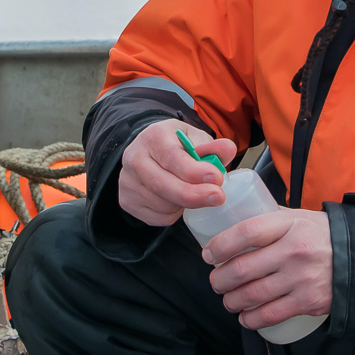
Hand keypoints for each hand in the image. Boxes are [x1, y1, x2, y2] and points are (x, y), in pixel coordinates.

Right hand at [118, 119, 237, 225]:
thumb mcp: (196, 138)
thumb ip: (213, 146)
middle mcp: (135, 158)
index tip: (216, 178)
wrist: (151, 152)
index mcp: (154, 137)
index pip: (171, 157)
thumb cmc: (177, 145)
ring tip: (195, 191)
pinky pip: (157, 217)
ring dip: (186, 204)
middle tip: (218, 197)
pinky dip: (174, 214)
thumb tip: (227, 149)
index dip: (194, 171)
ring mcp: (127, 182)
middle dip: (193, 194)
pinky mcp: (127, 201)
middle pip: (162, 184)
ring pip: (161, 204)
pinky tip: (178, 200)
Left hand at [204, 208, 332, 329]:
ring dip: (231, 301)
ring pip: (251, 295)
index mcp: (290, 224)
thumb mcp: (299, 217)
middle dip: (219, 279)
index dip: (220, 245)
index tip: (209, 254)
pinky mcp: (308, 301)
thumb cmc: (323, 236)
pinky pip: (269, 315)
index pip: (246, 232)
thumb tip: (235, 218)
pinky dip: (250, 319)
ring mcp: (301, 278)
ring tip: (229, 299)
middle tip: (216, 281)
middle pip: (242, 269)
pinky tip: (245, 316)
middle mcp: (294, 251)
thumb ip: (270, 218)